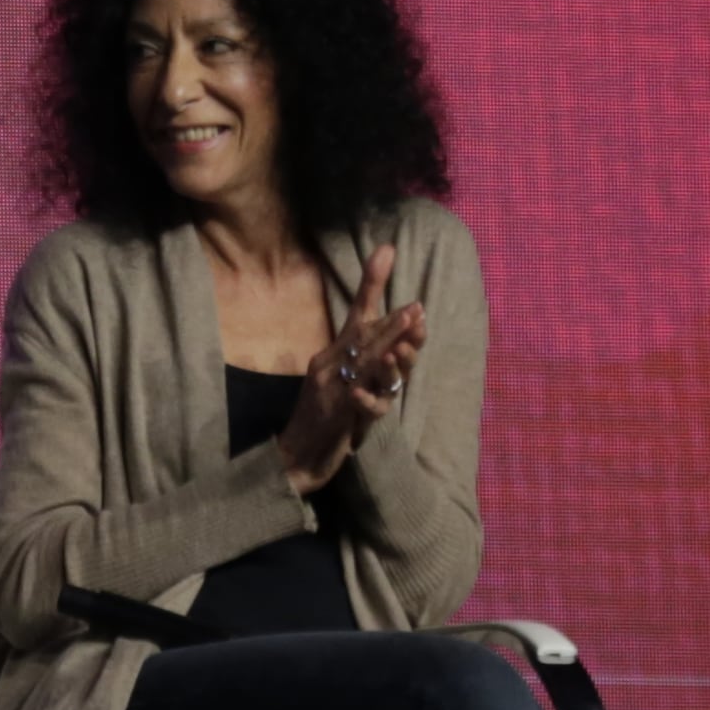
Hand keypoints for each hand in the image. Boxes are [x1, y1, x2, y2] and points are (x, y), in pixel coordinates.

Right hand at [278, 243, 425, 494]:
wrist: (293, 457)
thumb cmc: (318, 421)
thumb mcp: (337, 385)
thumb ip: (357, 362)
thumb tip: (383, 342)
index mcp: (329, 357)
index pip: (355, 315)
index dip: (372, 283)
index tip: (388, 251)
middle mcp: (328, 366)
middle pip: (362, 335)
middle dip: (390, 319)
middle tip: (415, 304)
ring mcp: (330, 390)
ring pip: (364, 361)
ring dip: (388, 341)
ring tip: (410, 326)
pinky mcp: (337, 414)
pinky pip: (358, 396)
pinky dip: (372, 384)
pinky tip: (385, 372)